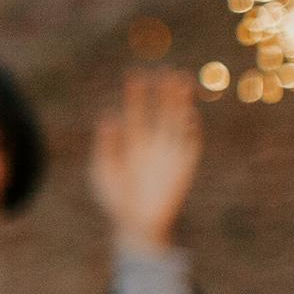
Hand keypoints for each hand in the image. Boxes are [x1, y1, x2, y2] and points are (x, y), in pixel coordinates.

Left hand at [91, 69, 201, 253]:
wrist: (135, 224)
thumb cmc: (114, 199)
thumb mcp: (103, 171)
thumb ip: (104, 146)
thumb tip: (106, 116)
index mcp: (132, 140)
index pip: (136, 109)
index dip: (135, 92)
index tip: (134, 73)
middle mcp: (153, 141)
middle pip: (160, 109)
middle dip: (162, 90)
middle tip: (163, 69)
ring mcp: (170, 150)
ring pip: (177, 118)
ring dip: (180, 100)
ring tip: (180, 79)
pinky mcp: (185, 163)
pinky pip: (191, 141)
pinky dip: (191, 128)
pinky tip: (187, 114)